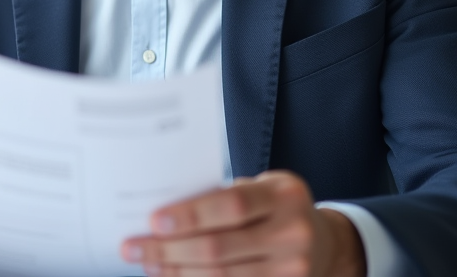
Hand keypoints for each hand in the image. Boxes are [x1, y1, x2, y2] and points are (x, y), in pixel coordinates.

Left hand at [121, 171, 363, 276]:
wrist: (324, 242)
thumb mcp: (261, 188)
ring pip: (223, 276)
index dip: (190, 215)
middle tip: (133, 248)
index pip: (232, 205)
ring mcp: (292, 269)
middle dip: (169, 249)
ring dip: (177, 272)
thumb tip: (163, 211)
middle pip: (220, 247)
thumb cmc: (276, 207)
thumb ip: (222, 197)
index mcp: (284, 195)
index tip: (153, 221)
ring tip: (148, 264)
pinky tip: (174, 276)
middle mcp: (293, 233)